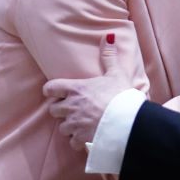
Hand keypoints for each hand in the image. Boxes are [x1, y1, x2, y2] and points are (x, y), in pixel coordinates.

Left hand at [44, 34, 131, 150]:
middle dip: (61, 110)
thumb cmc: (121, 95)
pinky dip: (78, 141)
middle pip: (53, 110)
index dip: (51, 90)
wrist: (129, 121)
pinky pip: (72, 142)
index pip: (50, 88)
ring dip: (70, 126)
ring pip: (62, 127)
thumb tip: (109, 36)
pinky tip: (87, 137)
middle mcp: (71, 106)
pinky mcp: (81, 138)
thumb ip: (109, 56)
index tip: (56, 92)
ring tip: (81, 123)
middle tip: (73, 108)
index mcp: (76, 89)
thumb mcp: (116, 73)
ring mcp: (74, 123)